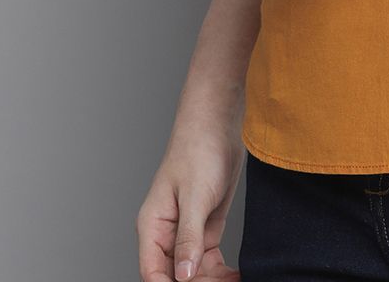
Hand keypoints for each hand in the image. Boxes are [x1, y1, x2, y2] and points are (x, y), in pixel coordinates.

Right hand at [137, 115, 243, 280]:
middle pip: (175, 275)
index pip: (153, 272)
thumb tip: (182, 275)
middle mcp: (167, 232)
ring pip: (193, 271)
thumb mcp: (195, 195)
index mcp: (153, 225)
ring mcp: (187, 231)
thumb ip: (188, 237)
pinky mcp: (206, 226)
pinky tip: (236, 275)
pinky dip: (221, 271)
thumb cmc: (199, 149)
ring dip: (212, 281)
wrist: (220, 123)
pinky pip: (209, 259)